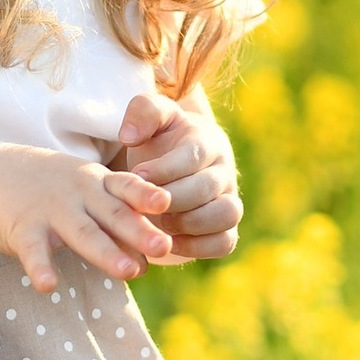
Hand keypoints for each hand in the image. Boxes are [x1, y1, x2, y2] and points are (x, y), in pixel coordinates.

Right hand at [0, 144, 170, 292]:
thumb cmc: (46, 188)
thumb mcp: (83, 193)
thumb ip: (115, 222)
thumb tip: (151, 260)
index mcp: (96, 182)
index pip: (126, 187)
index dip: (146, 194)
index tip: (167, 202)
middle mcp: (77, 193)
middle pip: (112, 213)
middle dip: (138, 231)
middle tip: (164, 247)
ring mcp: (49, 209)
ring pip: (82, 232)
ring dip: (106, 252)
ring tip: (128, 272)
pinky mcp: (22, 227)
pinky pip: (33, 250)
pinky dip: (40, 267)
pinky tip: (47, 285)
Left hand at [114, 92, 242, 262]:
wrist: (174, 163)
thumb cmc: (159, 140)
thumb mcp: (151, 116)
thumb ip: (142, 113)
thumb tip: (130, 136)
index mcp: (207, 141)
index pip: (194, 155)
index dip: (165, 169)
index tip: (137, 176)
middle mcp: (224, 171)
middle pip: (208, 187)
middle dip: (174, 198)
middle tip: (146, 204)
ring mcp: (229, 200)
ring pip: (227, 214)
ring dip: (192, 223)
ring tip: (161, 223)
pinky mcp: (226, 228)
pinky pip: (225, 242)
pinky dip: (200, 246)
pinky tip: (171, 242)